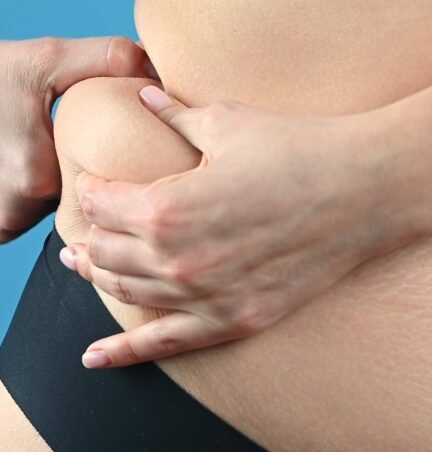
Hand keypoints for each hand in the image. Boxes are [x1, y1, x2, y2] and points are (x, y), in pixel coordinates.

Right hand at [0, 34, 157, 243]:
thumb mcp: (45, 57)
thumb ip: (106, 57)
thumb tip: (156, 65)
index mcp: (36, 178)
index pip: (105, 172)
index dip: (112, 150)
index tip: (110, 129)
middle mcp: (18, 213)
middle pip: (83, 192)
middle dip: (86, 165)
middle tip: (67, 131)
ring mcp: (3, 227)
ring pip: (61, 207)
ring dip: (62, 184)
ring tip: (39, 147)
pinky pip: (38, 216)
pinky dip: (36, 196)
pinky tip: (19, 167)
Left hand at [59, 85, 412, 367]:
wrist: (370, 189)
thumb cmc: (298, 147)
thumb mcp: (226, 124)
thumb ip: (174, 115)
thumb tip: (144, 92)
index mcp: (166, 209)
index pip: (100, 205)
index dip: (89, 190)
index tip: (92, 182)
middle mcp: (176, 260)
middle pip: (104, 252)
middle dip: (87, 236)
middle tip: (81, 229)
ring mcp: (203, 296)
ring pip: (124, 292)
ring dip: (98, 276)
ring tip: (81, 265)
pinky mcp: (232, 319)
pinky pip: (164, 344)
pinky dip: (123, 353)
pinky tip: (91, 358)